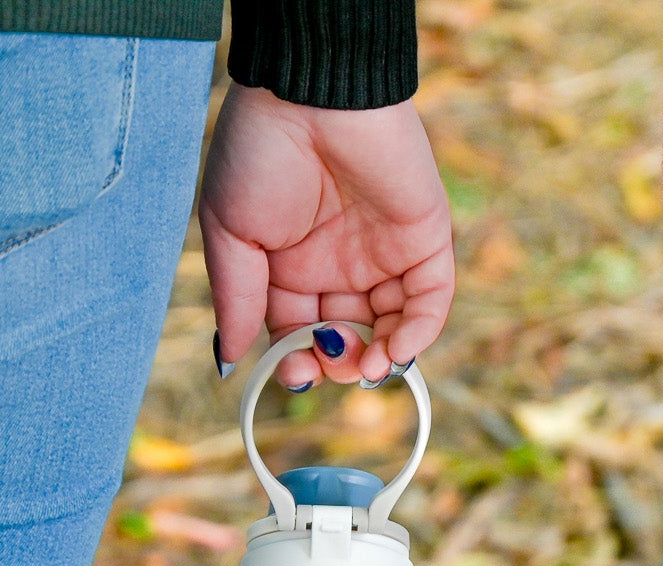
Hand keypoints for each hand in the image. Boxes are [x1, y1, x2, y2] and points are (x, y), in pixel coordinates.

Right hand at [201, 85, 455, 388]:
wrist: (309, 93)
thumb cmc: (257, 153)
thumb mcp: (231, 234)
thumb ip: (237, 299)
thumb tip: (233, 358)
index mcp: (290, 265)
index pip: (299, 331)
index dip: (299, 361)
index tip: (294, 374)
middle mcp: (338, 264)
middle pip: (347, 336)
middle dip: (340, 364)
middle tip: (330, 367)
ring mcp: (384, 253)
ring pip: (392, 326)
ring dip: (381, 359)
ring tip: (365, 367)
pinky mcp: (425, 238)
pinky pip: (430, 298)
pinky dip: (419, 332)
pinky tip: (395, 351)